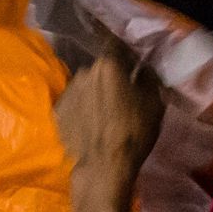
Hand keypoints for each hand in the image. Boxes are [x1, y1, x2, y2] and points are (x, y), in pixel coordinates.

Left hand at [57, 49, 164, 186]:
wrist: (103, 166)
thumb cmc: (134, 132)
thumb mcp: (154, 103)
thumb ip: (147, 78)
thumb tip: (142, 67)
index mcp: (108, 65)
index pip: (114, 45)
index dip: (123, 51)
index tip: (129, 57)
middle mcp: (84, 71)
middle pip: (100, 69)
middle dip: (110, 77)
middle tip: (120, 94)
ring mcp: (68, 91)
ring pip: (85, 86)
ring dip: (94, 94)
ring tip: (104, 113)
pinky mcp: (57, 111)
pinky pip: (74, 103)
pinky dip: (82, 109)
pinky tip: (90, 124)